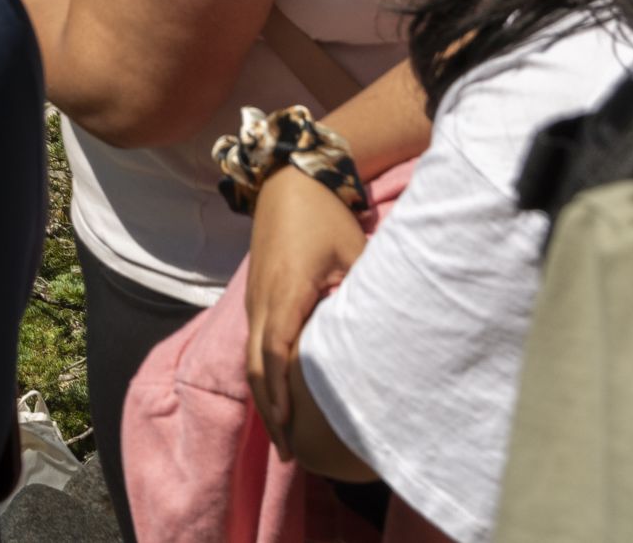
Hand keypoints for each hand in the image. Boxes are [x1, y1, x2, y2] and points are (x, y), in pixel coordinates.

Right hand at [245, 166, 366, 457]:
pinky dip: (263, 375)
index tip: (291, 428)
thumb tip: (380, 335)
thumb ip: (361, 295)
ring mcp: (255, 298)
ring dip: (264, 398)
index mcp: (286, 292)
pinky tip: (276, 396)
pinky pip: (254, 343)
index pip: (277, 353)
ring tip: (282, 435)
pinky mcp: (257, 296)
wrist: (290, 180)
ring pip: (251, 358)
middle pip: (257, 367)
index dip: (282, 394)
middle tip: (289, 451)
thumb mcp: (352, 253)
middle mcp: (262, 300)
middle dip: (271, 411)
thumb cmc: (326, 216)